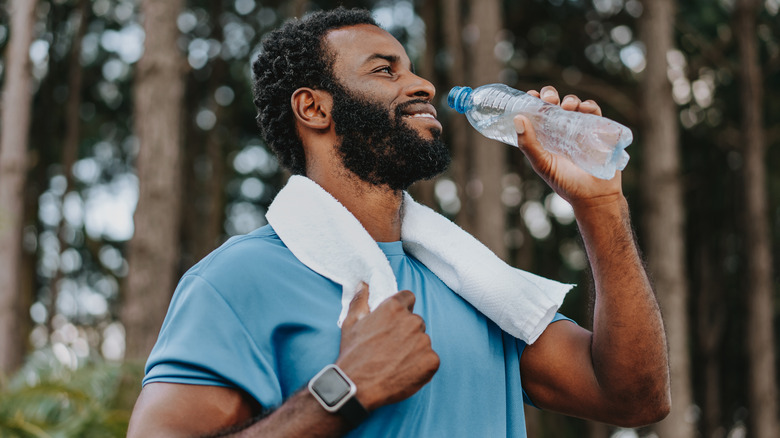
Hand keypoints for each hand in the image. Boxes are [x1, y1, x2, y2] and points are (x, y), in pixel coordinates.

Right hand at [336, 284, 439, 410]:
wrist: (358, 386)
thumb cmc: (353, 354)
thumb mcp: (351, 323)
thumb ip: (360, 300)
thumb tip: (364, 285)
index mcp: (394, 308)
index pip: (408, 298)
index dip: (401, 310)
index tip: (393, 322)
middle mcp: (412, 321)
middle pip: (416, 321)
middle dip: (407, 331)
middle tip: (391, 347)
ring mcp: (424, 341)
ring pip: (423, 340)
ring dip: (414, 348)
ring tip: (395, 361)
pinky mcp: (431, 360)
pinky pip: (430, 359)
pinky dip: (421, 365)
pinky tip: (405, 371)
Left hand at [515, 86, 622, 210]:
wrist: (594, 196)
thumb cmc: (566, 183)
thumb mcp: (543, 164)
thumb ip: (529, 145)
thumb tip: (518, 118)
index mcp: (545, 136)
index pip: (537, 113)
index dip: (533, 102)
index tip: (531, 96)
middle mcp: (561, 129)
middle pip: (554, 104)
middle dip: (550, 96)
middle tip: (549, 99)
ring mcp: (580, 128)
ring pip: (574, 104)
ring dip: (570, 100)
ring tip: (567, 106)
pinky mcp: (598, 130)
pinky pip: (594, 112)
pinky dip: (589, 106)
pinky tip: (585, 108)